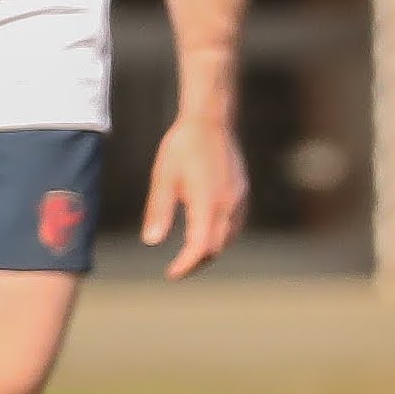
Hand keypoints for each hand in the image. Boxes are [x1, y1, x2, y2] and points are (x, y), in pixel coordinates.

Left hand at [142, 114, 247, 279]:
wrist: (210, 120)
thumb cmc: (182, 146)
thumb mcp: (163, 177)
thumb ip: (158, 211)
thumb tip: (152, 242)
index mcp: (207, 202)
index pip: (201, 247)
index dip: (186, 265)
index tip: (171, 274)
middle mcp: (228, 204)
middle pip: (216, 247)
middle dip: (197, 262)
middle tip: (176, 268)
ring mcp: (239, 199)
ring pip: (229, 238)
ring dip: (210, 250)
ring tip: (189, 254)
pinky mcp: (242, 192)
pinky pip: (235, 224)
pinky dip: (221, 235)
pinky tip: (206, 232)